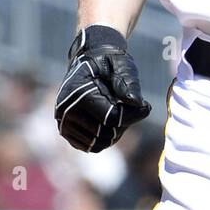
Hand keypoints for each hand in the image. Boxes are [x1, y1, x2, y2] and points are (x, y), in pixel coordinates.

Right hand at [55, 25, 150, 151]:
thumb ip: (129, 83)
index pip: (111, 119)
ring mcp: (63, 123)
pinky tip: (109, 121)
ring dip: (114, 132)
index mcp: (77, 94)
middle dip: (123, 123)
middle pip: (106, 134)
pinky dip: (104, 138)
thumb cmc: (108, 62)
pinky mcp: (66, 132)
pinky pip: (91, 146)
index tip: (146, 105)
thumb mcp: (121, 65)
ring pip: (99, 144)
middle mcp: (65, 111)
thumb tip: (138, 103)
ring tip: (117, 112)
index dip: (133, 115)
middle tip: (128, 106)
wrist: (89, 62)